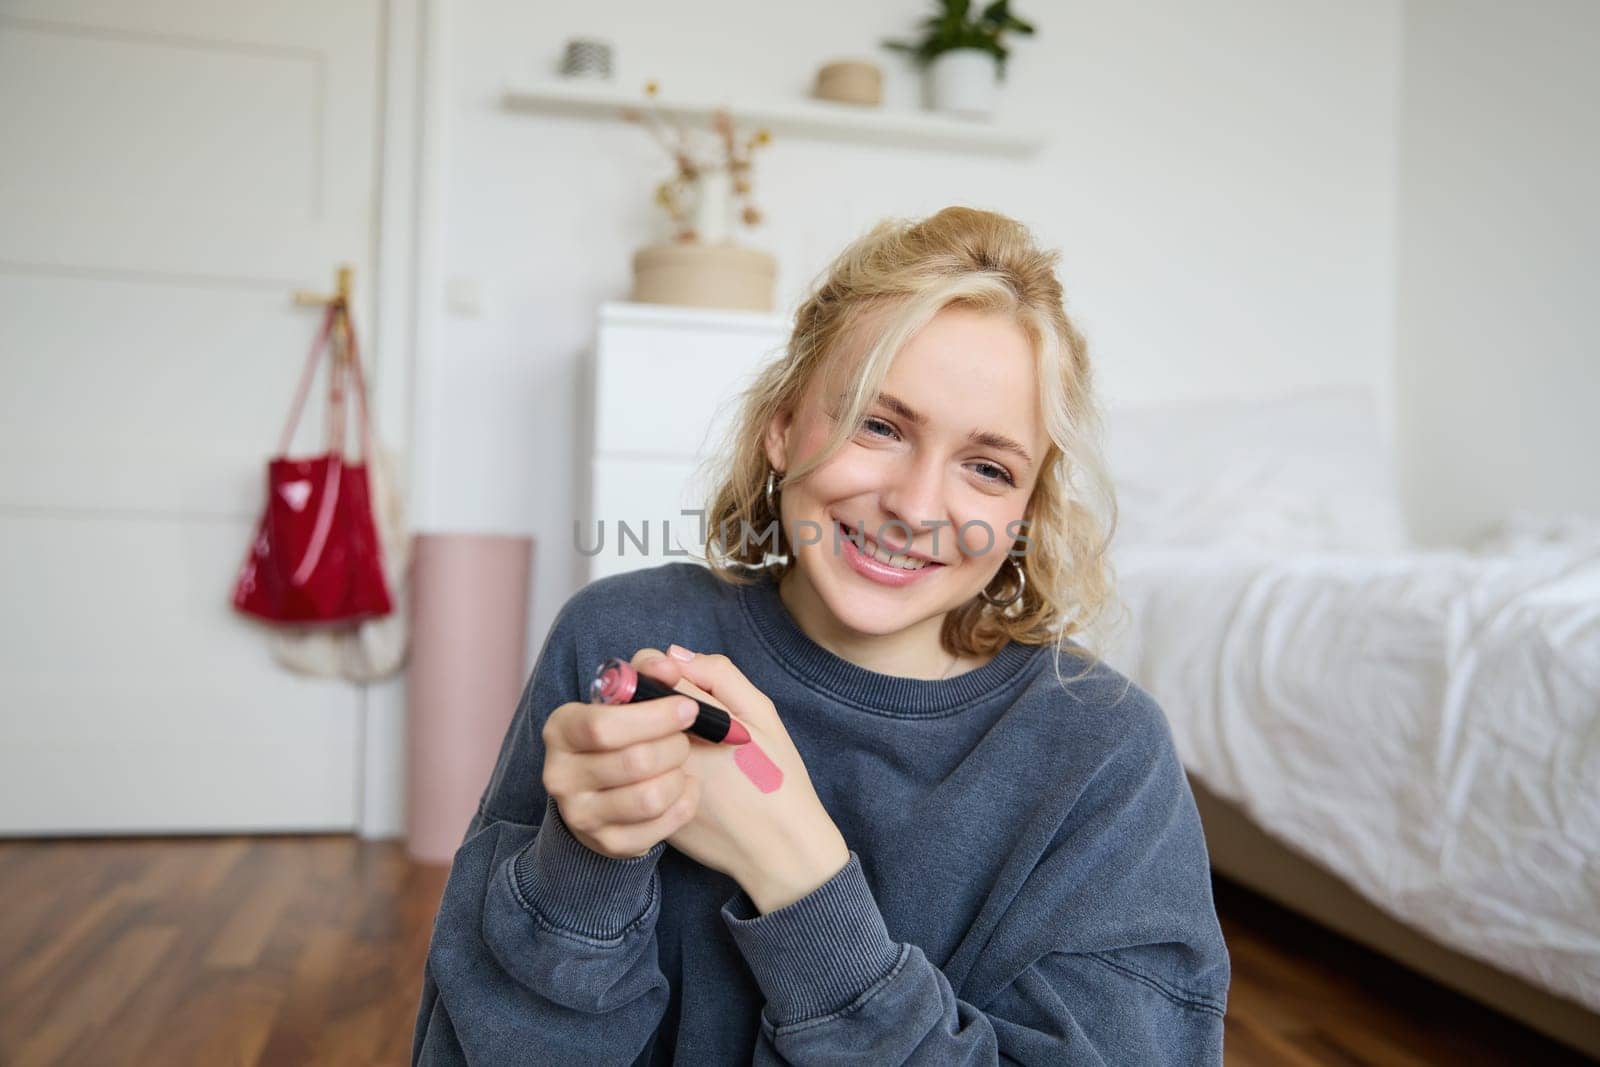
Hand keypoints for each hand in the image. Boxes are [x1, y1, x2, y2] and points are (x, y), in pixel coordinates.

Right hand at [539, 651, 703, 858]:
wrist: (608, 790)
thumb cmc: (626, 732)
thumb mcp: (632, 696)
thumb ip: (651, 672)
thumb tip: (668, 663)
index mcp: (561, 729)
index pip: (604, 725)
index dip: (654, 716)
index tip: (688, 708)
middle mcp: (560, 775)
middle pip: (634, 762)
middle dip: (674, 747)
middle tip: (685, 739)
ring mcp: (580, 815)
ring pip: (650, 797)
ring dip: (679, 776)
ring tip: (682, 764)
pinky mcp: (607, 844)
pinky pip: (661, 828)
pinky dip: (684, 804)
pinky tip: (685, 788)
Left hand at [636, 645, 849, 913]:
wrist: (780, 849)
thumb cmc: (778, 779)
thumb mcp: (762, 714)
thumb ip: (719, 675)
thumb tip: (675, 655)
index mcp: (694, 720)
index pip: (649, 670)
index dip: (657, 668)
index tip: (671, 676)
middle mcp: (663, 751)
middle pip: (628, 704)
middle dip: (643, 700)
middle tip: (673, 714)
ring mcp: (650, 785)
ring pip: (624, 741)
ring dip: (639, 734)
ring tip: (672, 745)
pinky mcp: (644, 815)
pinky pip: (628, 778)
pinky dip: (643, 770)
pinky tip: (672, 775)